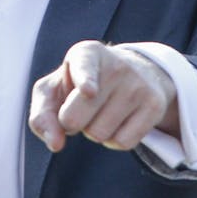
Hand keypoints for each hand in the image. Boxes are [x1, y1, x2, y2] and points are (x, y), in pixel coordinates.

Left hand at [28, 41, 178, 152]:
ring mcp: (138, 84)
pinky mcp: (154, 105)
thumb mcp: (54, 90)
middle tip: (80, 108)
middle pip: (75, 119)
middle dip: (71, 123)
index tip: (88, 91)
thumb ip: (42, 116)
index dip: (85, 80)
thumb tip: (56, 144)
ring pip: (99, 135)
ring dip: (93, 131)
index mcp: (86, 53)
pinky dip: (113, 140)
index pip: (84, 68)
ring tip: (102, 110)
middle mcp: (115, 65)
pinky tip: (117, 121)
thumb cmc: (78, 85)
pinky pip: (123, 143)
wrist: (131, 73)